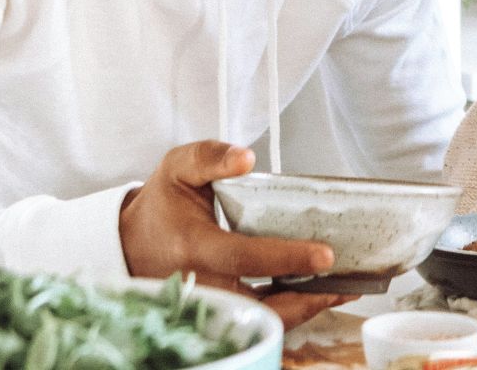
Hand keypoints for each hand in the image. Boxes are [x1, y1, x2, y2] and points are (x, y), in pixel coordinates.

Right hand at [120, 141, 350, 328]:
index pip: (242, 258)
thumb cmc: (162, 205)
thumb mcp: (178, 168)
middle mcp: (199, 282)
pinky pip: (254, 320)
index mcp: (191, 245)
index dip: (285, 258)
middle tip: (346, 284)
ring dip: (303, 309)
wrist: (130, 243)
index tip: (324, 255)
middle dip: (304, 299)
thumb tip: (244, 158)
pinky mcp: (214, 313)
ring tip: (343, 290)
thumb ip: (209, 157)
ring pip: (258, 319)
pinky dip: (288, 312)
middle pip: (256, 304)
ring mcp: (206, 304)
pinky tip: (318, 296)